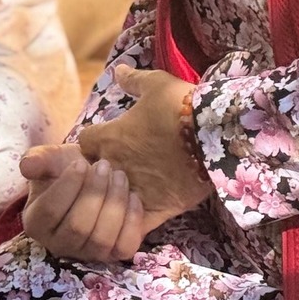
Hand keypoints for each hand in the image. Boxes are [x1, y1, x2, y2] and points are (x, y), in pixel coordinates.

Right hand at [18, 142, 153, 261]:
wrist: (96, 180)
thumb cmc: (70, 169)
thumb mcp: (52, 159)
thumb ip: (38, 159)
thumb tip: (26, 166)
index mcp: (36, 223)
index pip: (50, 211)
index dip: (67, 186)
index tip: (81, 163)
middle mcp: (58, 245)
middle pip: (78, 226)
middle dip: (94, 193)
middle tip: (105, 166)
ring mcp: (87, 254)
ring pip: (102, 238)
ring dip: (114, 204)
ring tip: (120, 176)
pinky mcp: (112, 256)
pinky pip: (124, 247)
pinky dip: (132, 221)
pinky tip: (133, 197)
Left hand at [75, 66, 213, 224]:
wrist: (215, 134)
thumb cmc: (182, 106)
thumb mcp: (157, 84)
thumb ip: (134, 80)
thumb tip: (117, 71)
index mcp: (109, 136)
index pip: (83, 143)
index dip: (91, 144)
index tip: (103, 143)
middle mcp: (115, 165)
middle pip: (91, 177)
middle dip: (96, 176)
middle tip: (113, 171)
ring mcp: (134, 190)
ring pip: (108, 205)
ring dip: (112, 201)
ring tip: (126, 195)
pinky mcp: (156, 209)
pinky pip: (132, 228)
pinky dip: (131, 226)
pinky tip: (136, 221)